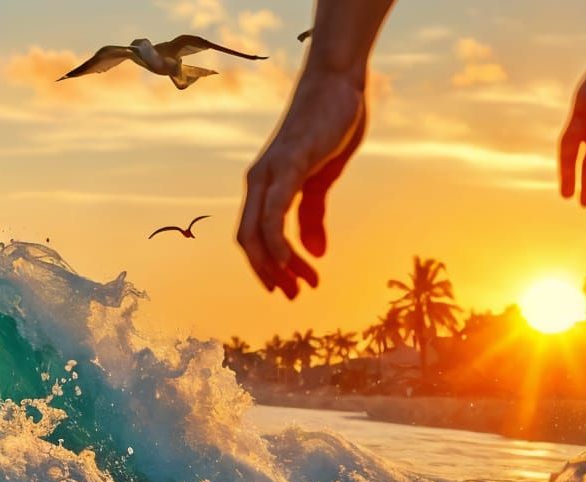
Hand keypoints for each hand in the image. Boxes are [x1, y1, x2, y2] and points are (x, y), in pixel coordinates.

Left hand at [238, 72, 366, 298]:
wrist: (337, 83)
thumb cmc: (327, 126)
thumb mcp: (321, 179)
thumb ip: (313, 214)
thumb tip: (316, 252)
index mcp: (264, 186)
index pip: (253, 237)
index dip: (265, 267)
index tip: (289, 287)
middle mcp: (258, 181)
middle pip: (248, 241)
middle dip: (268, 274)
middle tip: (294, 295)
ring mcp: (270, 172)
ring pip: (257, 231)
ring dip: (276, 265)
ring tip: (302, 285)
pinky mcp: (288, 163)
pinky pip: (274, 210)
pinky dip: (276, 239)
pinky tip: (289, 259)